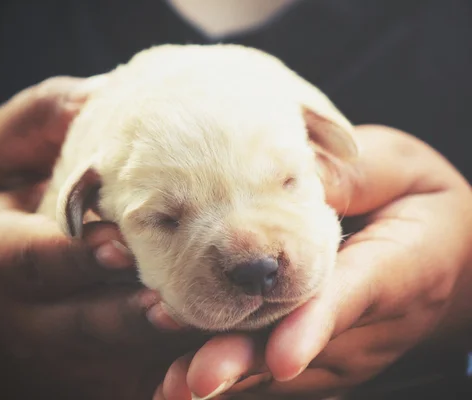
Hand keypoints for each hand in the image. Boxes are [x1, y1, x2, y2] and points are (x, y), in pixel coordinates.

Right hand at [0, 76, 197, 399]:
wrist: (10, 262)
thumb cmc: (15, 190)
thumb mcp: (11, 144)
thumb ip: (49, 115)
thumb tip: (104, 93)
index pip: (30, 263)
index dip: (72, 258)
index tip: (120, 246)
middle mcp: (28, 314)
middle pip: (79, 325)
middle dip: (126, 315)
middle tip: (176, 302)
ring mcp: (64, 348)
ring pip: (115, 359)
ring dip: (158, 350)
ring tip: (205, 331)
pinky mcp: (98, 366)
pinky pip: (137, 381)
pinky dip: (172, 378)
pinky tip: (211, 367)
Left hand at [156, 125, 471, 399]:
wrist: (455, 257)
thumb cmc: (419, 201)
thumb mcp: (397, 169)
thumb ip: (348, 176)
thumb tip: (283, 174)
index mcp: (400, 268)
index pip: (351, 297)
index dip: (311, 325)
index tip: (280, 356)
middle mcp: (374, 326)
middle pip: (304, 346)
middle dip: (245, 362)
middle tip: (192, 377)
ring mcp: (350, 352)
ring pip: (285, 373)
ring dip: (228, 376)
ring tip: (170, 385)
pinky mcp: (328, 362)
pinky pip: (279, 377)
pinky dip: (234, 376)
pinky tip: (181, 379)